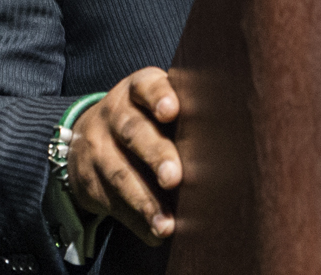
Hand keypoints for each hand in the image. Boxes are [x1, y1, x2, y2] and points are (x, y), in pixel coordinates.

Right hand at [66, 66, 180, 245]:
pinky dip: (136, 221)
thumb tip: (233, 141)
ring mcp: (98, 147)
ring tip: (166, 224)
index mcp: (137, 90)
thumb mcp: (154, 104)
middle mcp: (115, 115)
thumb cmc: (145, 120)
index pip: (146, 87)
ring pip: (120, 173)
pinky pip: (112, 202)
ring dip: (145, 201)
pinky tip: (155, 233)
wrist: (86, 138)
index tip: (172, 111)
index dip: (158, 96)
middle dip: (155, 154)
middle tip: (174, 177)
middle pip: (134, 132)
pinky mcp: (89, 181)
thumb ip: (185, 111)